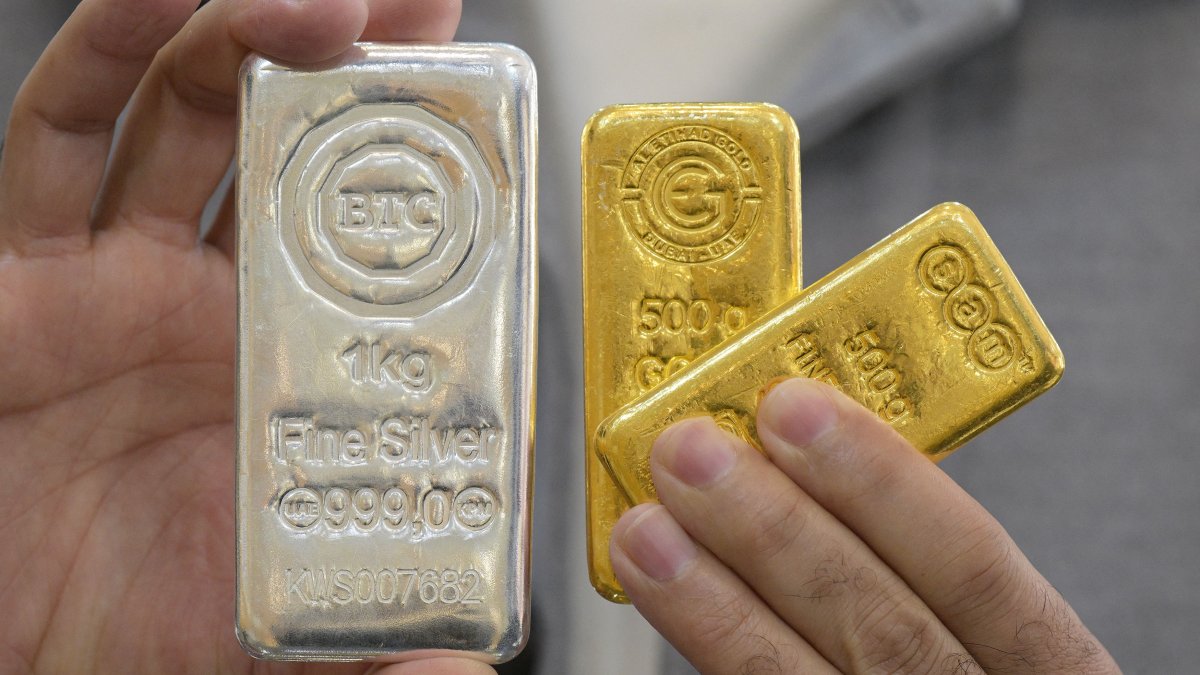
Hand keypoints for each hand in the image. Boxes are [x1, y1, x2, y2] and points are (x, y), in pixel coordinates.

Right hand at [0, 0, 489, 672]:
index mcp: (294, 374)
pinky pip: (55, 138)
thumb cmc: (131, 636)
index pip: (380, 248)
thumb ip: (368, 650)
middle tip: (424, 8)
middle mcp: (215, 306)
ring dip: (246, 36)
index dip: (435, 174)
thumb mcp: (277, 641)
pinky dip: (98, 54)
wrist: (13, 658)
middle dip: (358, 67)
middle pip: (295, 150)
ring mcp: (117, 278)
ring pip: (183, 117)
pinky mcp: (22, 279)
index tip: (492, 104)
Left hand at [612, 378, 1118, 673]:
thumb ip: (914, 555)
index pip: (975, 567)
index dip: (882, 483)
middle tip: (689, 451)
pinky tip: (665, 603)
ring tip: (646, 529)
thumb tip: (795, 446)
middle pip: (882, 626)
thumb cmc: (962, 664)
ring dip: (716, 601)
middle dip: (775, 530)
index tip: (793, 406)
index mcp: (1048, 663)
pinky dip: (714, 651)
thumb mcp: (987, 624)